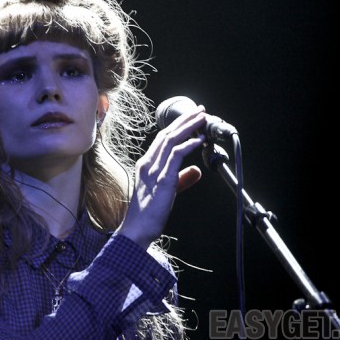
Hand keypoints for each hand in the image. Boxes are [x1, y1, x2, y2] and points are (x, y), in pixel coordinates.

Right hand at [116, 105, 206, 248]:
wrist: (137, 229)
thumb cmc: (149, 214)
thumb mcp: (167, 191)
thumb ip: (181, 179)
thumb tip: (196, 170)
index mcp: (146, 164)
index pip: (162, 138)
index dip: (177, 126)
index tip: (191, 117)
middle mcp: (148, 163)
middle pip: (167, 134)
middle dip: (185, 120)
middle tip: (200, 110)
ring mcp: (154, 170)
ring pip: (171, 140)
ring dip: (189, 127)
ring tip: (202, 119)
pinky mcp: (162, 179)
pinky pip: (175, 155)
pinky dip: (188, 145)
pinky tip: (200, 140)